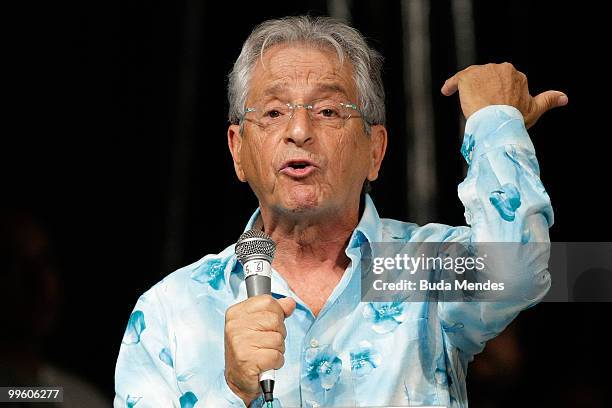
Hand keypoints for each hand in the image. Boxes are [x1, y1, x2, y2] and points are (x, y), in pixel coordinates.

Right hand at [224, 295, 295, 405]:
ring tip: (264, 354)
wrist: (239, 379)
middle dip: (278, 333)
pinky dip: (276, 362)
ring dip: (277, 349)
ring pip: (278, 339)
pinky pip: (277, 356)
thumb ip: (275, 311)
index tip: (267, 326)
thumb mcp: (259, 325)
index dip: (276, 314)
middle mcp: (235, 326)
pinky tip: (265, 364)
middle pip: (275, 319)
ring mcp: (240, 343)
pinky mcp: (247, 360)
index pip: (268, 301)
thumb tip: (290, 303)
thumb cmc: (250, 350)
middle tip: (265, 343)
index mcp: (236, 313)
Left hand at [441, 62, 567, 128]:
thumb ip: (548, 99)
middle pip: (487, 77)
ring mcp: (483, 71)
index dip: (497, 93)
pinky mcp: (467, 77)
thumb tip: (565, 98)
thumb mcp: (535, 109)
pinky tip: (446, 91)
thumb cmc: (516, 118)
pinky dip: (450, 85)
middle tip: (481, 107)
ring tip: (466, 102)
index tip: (495, 105)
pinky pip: (456, 79)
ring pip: (472, 78)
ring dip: (468, 88)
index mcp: (516, 75)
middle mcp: (500, 68)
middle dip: (484, 89)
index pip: (502, 81)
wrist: (497, 122)